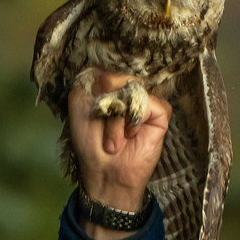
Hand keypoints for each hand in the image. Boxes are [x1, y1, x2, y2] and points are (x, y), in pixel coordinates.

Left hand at [68, 70, 170, 239]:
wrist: (105, 173)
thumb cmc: (90, 144)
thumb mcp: (79, 107)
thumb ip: (89, 81)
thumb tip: (109, 68)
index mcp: (104, 83)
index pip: (103, 66)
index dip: (97, 87)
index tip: (92, 109)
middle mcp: (125, 87)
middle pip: (117, 76)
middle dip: (106, 107)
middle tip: (102, 134)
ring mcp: (143, 99)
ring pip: (133, 89)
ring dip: (117, 120)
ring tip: (114, 142)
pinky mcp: (160, 113)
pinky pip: (152, 102)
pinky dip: (137, 121)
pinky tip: (131, 136)